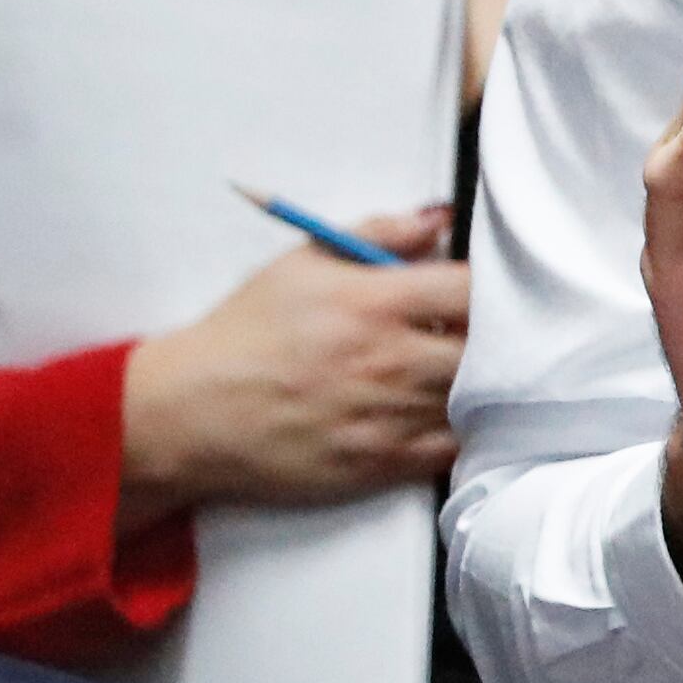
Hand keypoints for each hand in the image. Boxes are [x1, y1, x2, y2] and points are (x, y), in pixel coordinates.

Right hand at [121, 206, 466, 513]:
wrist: (194, 412)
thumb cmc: (246, 334)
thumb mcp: (303, 262)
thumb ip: (379, 233)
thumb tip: (439, 217)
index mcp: (372, 304)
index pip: (471, 292)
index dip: (485, 291)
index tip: (474, 293)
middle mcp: (387, 362)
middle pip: (484, 351)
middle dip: (488, 340)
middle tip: (472, 335)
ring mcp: (387, 418)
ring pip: (471, 402)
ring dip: (475, 386)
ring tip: (454, 373)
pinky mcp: (380, 465)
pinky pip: (450, 450)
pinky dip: (459, 432)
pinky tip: (444, 415)